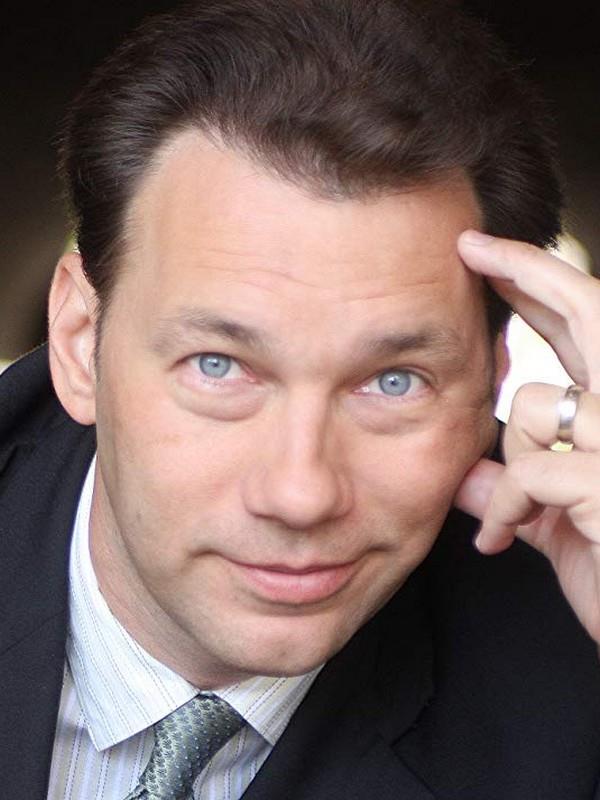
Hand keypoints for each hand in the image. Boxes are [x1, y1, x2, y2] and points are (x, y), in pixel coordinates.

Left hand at [455, 230, 599, 644]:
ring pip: (532, 404)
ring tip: (516, 515)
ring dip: (508, 461)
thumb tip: (464, 477)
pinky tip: (504, 541)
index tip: (487, 255)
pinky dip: (502, 511)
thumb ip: (515, 491)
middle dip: (526, 268)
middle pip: (589, 308)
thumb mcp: (554, 523)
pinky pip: (526, 472)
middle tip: (469, 242)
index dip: (540, 284)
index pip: (585, 325)